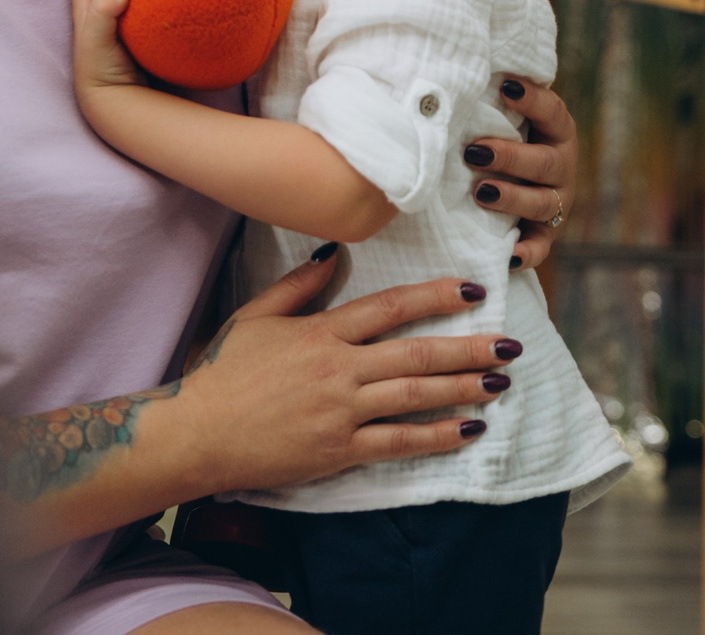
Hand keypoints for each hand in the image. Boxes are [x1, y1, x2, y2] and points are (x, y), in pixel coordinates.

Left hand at [69, 0, 147, 102]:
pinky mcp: (138, 39)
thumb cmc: (101, 71)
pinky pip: (146, 12)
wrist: (118, 105)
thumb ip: (104, 12)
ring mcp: (120, 27)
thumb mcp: (97, 40)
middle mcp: (101, 13)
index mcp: (86, 8)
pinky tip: (173, 0)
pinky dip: (155, 3)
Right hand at [174, 247, 523, 493]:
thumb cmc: (219, 374)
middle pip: (416, 354)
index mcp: (321, 332)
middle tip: (509, 344)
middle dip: (468, 347)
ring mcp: (341, 412)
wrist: (195, 434)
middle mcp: (338, 369)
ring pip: (416, 397)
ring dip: (463, 388)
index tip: (473, 290)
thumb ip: (297, 286)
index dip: (436, 296)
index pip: (391, 306)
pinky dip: (437, 436)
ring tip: (500, 381)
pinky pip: (398, 442)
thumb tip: (331, 254)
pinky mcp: (339, 450)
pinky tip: (468, 430)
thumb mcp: (253, 317)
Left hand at [462, 76, 577, 270]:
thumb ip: (485, 98)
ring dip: (513, 199)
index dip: (532, 99)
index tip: (505, 86)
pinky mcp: (545, 236)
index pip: (552, 112)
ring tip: (481, 192)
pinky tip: (508, 254)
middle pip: (545, 162)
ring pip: (542, 203)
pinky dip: (525, 253)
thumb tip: (444, 72)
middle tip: (474, 151)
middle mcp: (561, 166)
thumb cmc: (494, 137)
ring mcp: (556, 202)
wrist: (510, 182)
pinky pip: (540, 248)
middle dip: (511, 157)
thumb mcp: (497, 117)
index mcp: (556, 131)